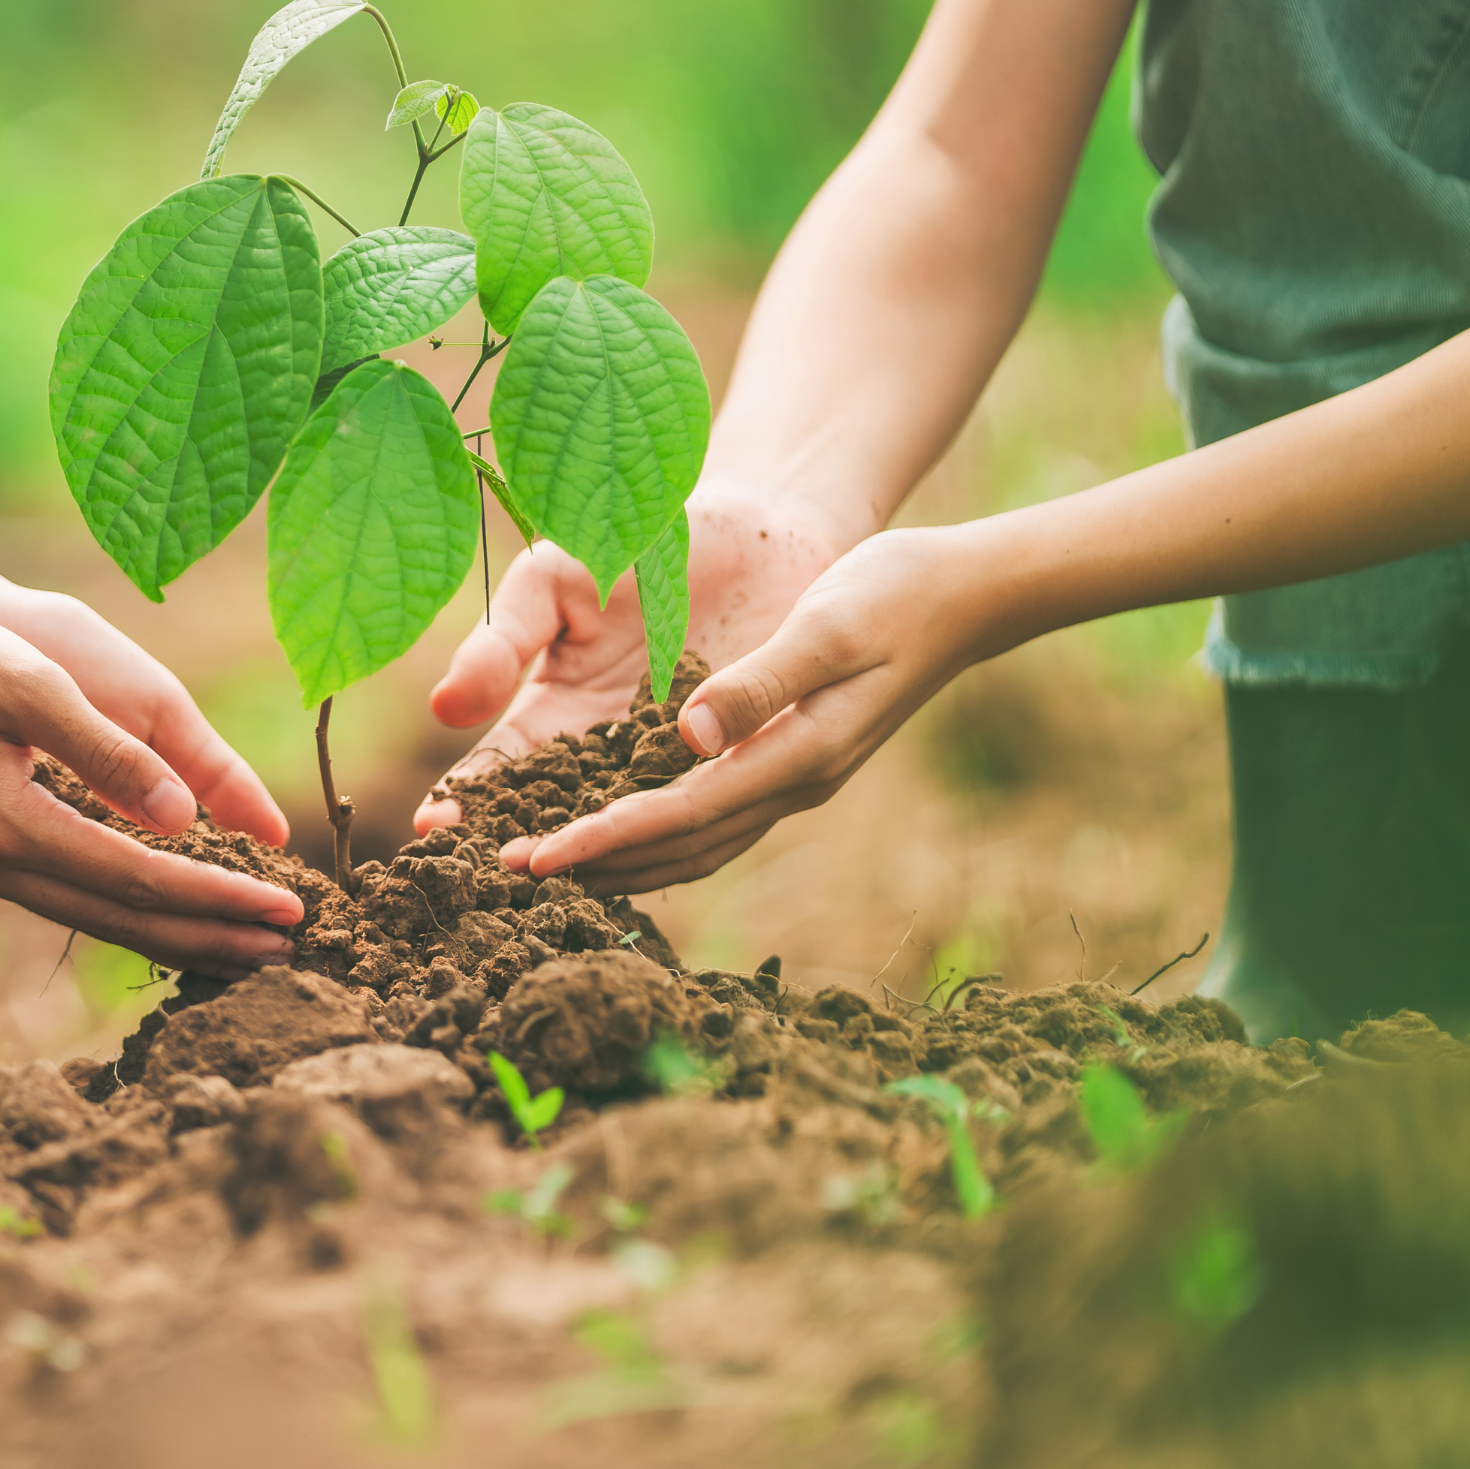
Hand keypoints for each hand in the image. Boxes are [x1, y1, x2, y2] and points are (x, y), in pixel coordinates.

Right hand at [0, 586, 305, 976]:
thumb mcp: (33, 683)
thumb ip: (111, 753)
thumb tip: (187, 814)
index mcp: (8, 825)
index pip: (141, 879)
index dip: (220, 897)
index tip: (288, 909)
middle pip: (122, 920)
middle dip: (211, 936)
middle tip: (290, 952)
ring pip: (93, 918)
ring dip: (173, 933)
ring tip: (246, 948)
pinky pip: (68, 897)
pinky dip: (128, 910)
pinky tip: (169, 913)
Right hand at [413, 487, 840, 830]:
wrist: (751, 529)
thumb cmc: (633, 542)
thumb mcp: (552, 583)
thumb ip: (502, 642)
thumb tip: (445, 709)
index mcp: (553, 713)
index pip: (498, 772)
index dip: (466, 801)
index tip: (433, 827)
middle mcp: (607, 753)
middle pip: (556, 816)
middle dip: (524, 844)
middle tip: (497, 872)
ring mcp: (670, 764)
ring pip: (628, 824)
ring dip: (596, 850)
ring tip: (564, 873)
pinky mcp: (735, 764)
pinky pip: (705, 804)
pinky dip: (681, 828)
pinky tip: (658, 844)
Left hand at [501, 526, 997, 892]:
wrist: (961, 594)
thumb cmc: (891, 593)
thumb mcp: (827, 625)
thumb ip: (760, 682)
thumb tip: (689, 735)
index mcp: (799, 755)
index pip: (681, 815)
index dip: (604, 839)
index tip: (536, 856)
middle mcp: (793, 783)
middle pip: (680, 848)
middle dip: (596, 866)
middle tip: (508, 874)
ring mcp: (795, 780)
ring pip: (695, 845)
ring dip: (621, 862)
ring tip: (546, 867)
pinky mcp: (789, 763)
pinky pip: (711, 821)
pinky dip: (656, 838)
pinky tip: (615, 832)